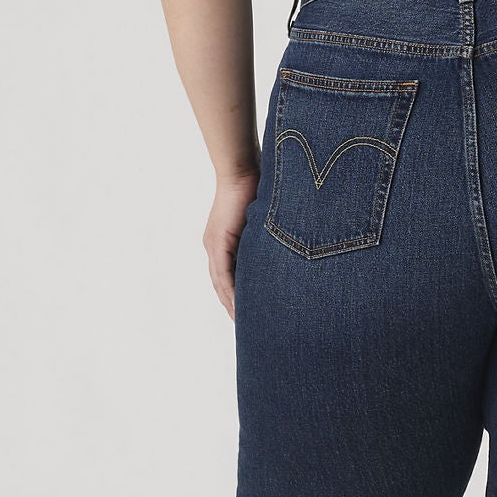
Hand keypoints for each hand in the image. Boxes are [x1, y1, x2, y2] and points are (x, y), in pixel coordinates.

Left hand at [203, 170, 257, 319]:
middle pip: (220, 285)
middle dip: (231, 305)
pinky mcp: (219, 243)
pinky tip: (238, 306)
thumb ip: (265, 236)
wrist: (243, 170)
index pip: (226, 276)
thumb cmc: (257, 187)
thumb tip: (282, 247)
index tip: (246, 313)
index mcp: (223, 242)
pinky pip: (222, 274)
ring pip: (219, 283)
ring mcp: (214, 245)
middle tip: (244, 325)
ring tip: (243, 322)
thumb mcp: (262, 220)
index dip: (235, 295)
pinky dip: (230, 292)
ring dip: (230, 303)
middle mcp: (214, 246)